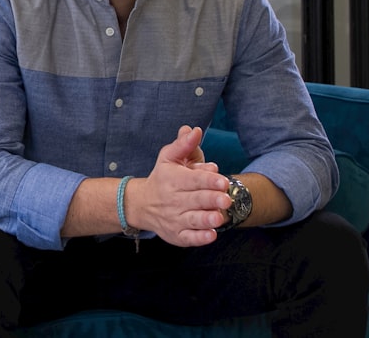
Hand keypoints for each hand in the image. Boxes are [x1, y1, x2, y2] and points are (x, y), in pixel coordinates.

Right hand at [126, 125, 231, 246]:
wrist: (142, 204)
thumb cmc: (162, 178)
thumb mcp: (168, 158)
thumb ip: (184, 144)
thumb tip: (195, 130)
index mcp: (173, 179)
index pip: (192, 180)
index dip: (208, 180)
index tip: (222, 181)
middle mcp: (173, 200)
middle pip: (195, 200)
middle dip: (211, 200)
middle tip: (226, 199)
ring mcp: (175, 219)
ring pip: (193, 220)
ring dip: (206, 219)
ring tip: (219, 217)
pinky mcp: (177, 235)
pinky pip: (189, 238)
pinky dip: (199, 238)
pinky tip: (211, 235)